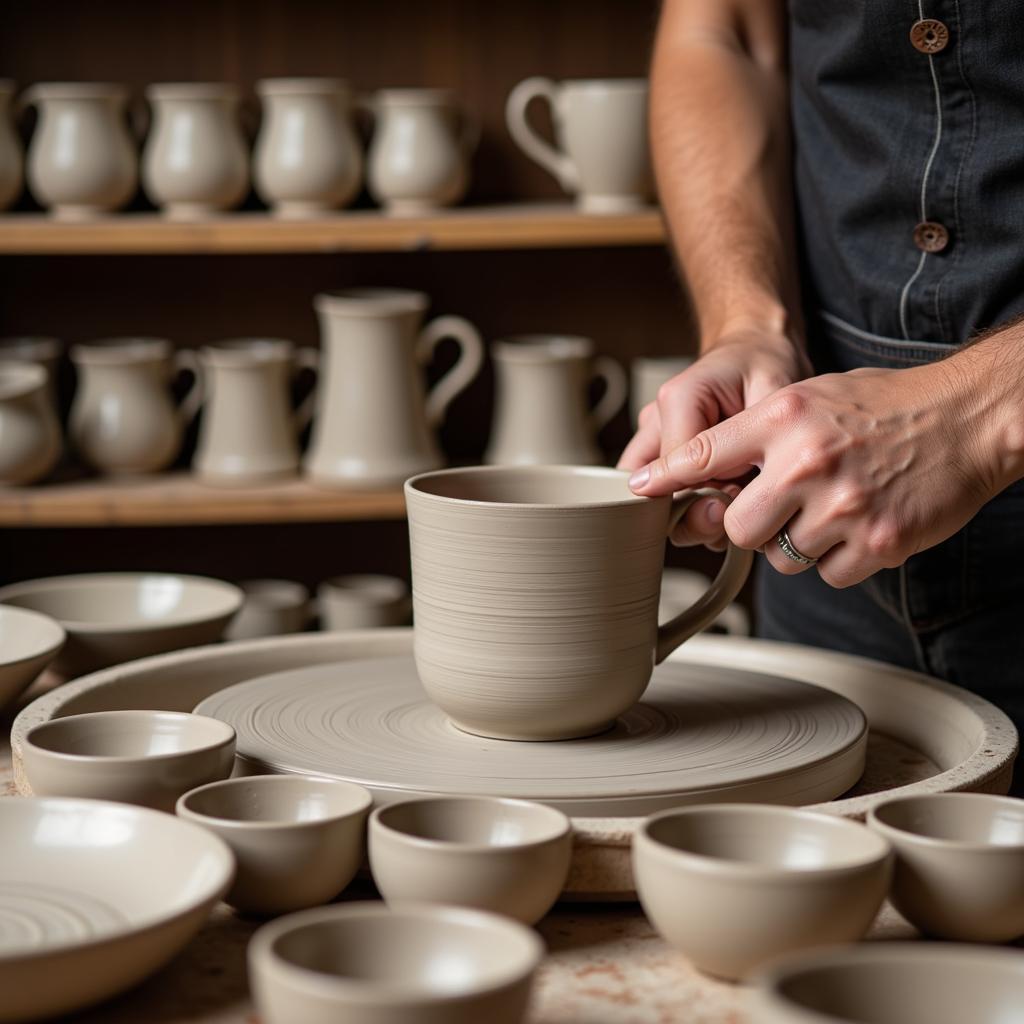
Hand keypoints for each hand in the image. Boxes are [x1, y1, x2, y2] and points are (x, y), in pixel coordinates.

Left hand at [627, 361, 1000, 586]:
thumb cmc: (888, 406)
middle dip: (754, 524)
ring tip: (833, 505)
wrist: (966, 418)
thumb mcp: (810, 396)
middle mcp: (807, 462)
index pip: (705, 454)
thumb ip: (755, 432)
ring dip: (800, 541)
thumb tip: (699, 465)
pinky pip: (828, 574)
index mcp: (785, 419)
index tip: (642, 489)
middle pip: (738, 527)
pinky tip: (861, 523)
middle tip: (782, 506)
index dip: (667, 477)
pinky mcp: (877, 543)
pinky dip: (840, 557)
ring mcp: (842, 507)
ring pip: (782, 557)